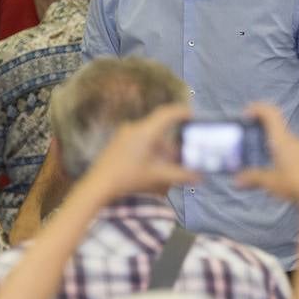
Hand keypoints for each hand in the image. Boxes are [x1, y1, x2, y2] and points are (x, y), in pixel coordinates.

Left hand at [80, 104, 196, 199]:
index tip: (194, 115)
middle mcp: (134, 128)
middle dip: (173, 144)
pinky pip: (139, 142)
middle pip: (160, 130)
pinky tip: (152, 167)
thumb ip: (181, 175)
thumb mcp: (157, 177)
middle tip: (183, 155)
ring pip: (150, 138)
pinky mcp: (118, 143)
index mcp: (145, 131)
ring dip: (161, 151)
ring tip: (168, 167)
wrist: (97, 186)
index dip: (182, 112)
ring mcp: (124, 135)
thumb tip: (201, 178)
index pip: (168, 113)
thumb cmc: (128, 178)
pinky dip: (150, 151)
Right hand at [236, 103, 298, 215]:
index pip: (270, 112)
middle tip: (249, 139)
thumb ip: (252, 178)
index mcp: (281, 139)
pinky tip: (279, 169)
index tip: (245, 115)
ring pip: (284, 139)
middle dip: (261, 129)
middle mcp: (293, 140)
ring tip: (262, 157)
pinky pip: (293, 150)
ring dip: (272, 143)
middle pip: (276, 126)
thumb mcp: (269, 181)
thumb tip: (237, 180)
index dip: (257, 109)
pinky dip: (282, 153)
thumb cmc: (295, 183)